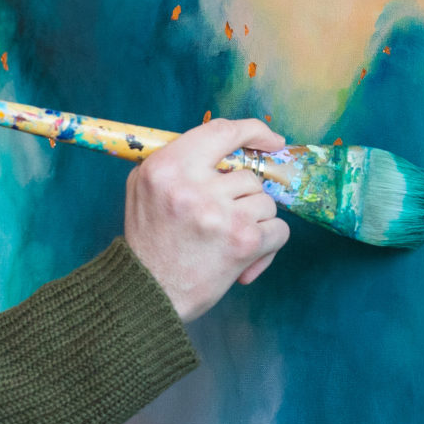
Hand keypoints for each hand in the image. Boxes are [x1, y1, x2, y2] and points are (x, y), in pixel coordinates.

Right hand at [121, 117, 290, 321]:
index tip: (270, 141)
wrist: (147, 293)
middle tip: (222, 219)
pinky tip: (245, 255)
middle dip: (243, 198)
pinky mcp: (242, 241)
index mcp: (167, 167)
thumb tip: (230, 145)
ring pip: (265, 202)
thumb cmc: (148, 241)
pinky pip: (278, 230)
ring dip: (254, 221)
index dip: (253, 132)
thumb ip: (178, 160)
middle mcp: (193, 186)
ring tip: (227, 239)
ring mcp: (220, 214)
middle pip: (248, 175)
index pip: (222, 131)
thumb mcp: (144, 186)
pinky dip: (268, 244)